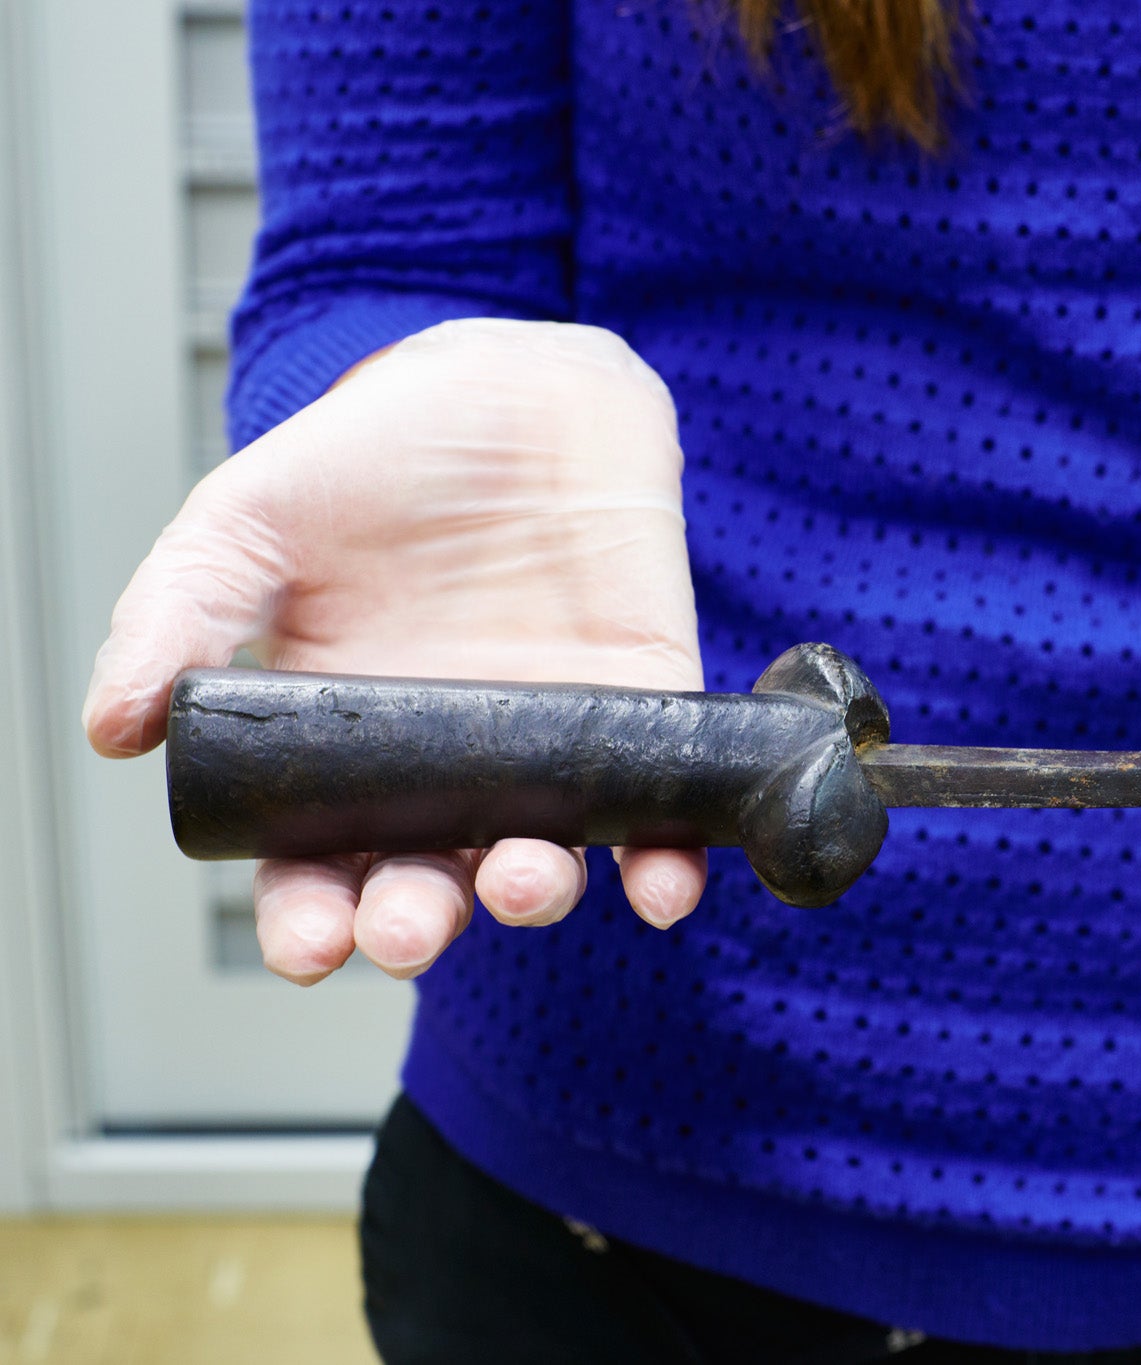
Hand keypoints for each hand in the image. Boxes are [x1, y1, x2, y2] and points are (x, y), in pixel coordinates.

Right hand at [83, 319, 704, 982]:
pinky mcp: (640, 708)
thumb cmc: (374, 458)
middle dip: (420, 922)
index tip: (310, 943)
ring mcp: (547, 744)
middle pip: (433, 883)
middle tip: (410, 926)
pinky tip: (660, 886)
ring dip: (537, 893)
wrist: (508, 386)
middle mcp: (449, 765)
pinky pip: (658, 810)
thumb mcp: (248, 522)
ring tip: (522, 881)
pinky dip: (666, 863)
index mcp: (344, 745)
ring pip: (544, 858)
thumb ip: (182, 615)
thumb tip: (115, 724)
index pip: (320, 868)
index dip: (311, 920)